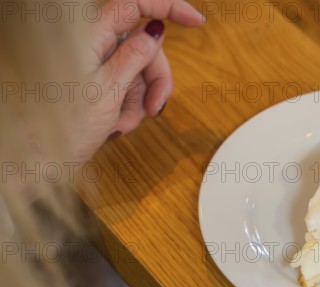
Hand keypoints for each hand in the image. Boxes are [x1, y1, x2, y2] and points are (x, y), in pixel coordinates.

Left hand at [69, 0, 204, 162]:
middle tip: (155, 109)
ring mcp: (98, 64)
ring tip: (122, 125)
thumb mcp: (106, 91)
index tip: (196, 21)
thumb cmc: (63, 127)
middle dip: (156, 78)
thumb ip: (134, 57)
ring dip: (141, 101)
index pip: (136, 3)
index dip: (170, 7)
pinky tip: (116, 125)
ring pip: (142, 71)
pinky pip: (131, 89)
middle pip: (146, 46)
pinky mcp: (101, 83)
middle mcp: (94, 45)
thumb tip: (156, 31)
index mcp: (90, 36)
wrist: (43, 159)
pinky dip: (130, 109)